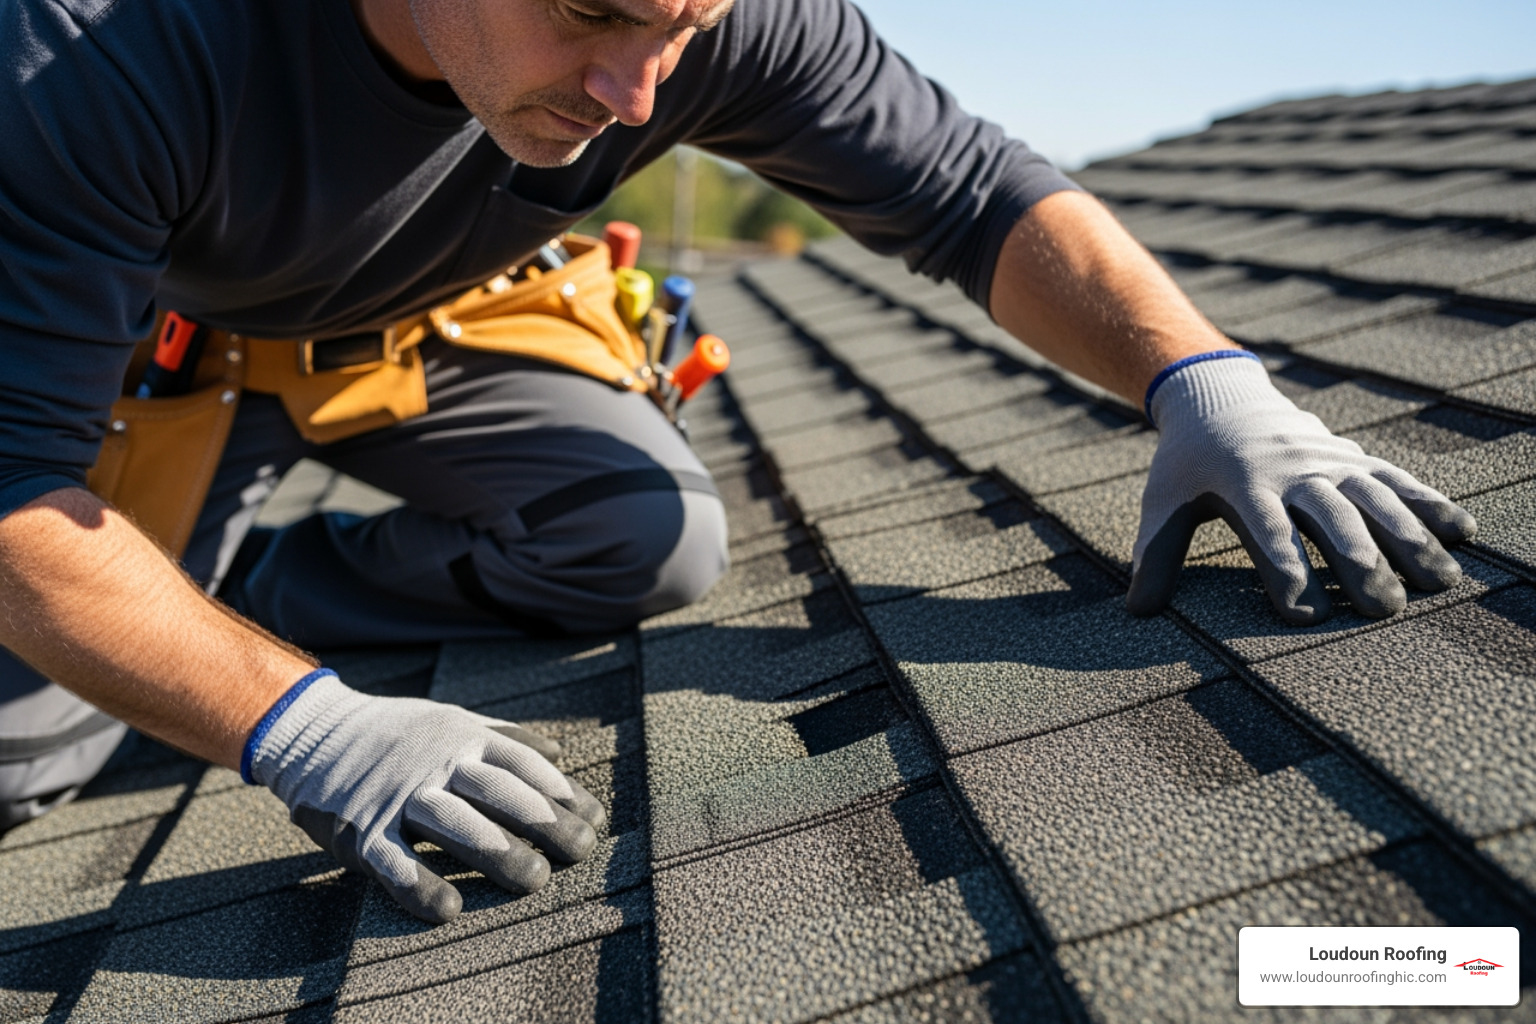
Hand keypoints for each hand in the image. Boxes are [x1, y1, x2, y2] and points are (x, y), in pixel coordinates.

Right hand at [246, 671, 604, 923]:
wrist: (312, 732)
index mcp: (462, 736)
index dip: (562, 792)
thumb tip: (560, 753)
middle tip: (581, 852)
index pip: (522, 764)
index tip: (595, 820)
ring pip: (453, 822)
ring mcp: (397, 795)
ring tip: (535, 880)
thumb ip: (505, 737)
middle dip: (544, 822)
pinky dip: (419, 885)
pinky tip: (449, 909)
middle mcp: (435, 762)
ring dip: (497, 851)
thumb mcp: (451, 719)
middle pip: (498, 792)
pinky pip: (392, 860)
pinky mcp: (358, 828)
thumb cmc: (397, 733)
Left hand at [1127, 352, 1476, 624]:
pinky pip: (1397, 479)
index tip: (1302, 611)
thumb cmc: (1188, 463)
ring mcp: (1329, 460)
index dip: (1285, 568)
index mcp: (1243, 482)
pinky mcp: (1354, 456)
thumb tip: (1137, 610)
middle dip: (1359, 560)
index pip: (1268, 528)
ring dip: (1410, 538)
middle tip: (1382, 608)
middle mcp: (1292, 469)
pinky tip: (1462, 534)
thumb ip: (1155, 554)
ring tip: (1439, 583)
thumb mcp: (1163, 500)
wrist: (1219, 397)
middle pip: (1332, 516)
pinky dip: (1430, 503)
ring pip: (1376, 498)